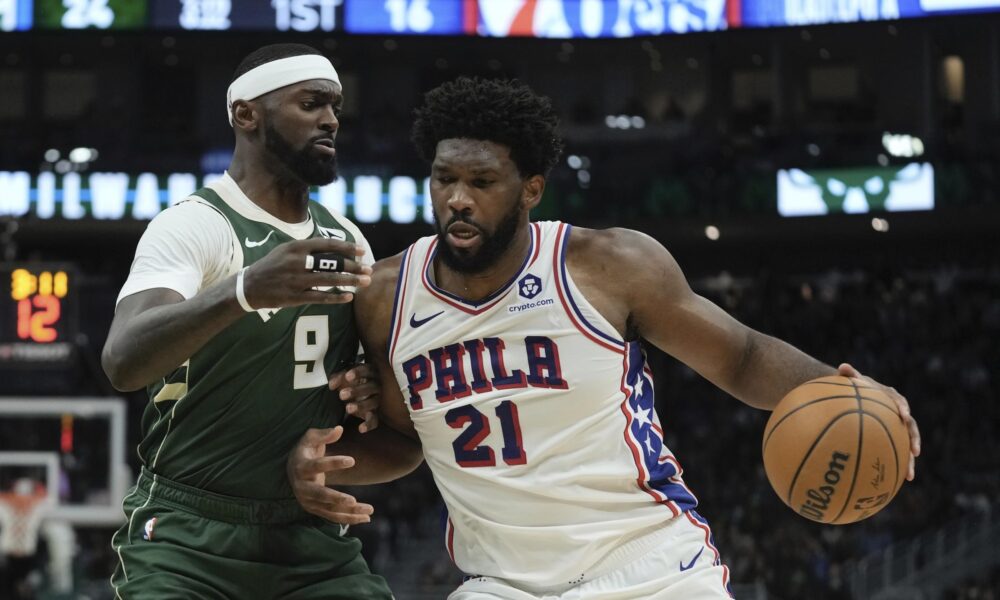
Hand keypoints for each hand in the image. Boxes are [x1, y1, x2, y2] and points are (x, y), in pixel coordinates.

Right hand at [242, 238, 371, 308]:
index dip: (346, 247)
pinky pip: (320, 297)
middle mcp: (297, 262)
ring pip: (329, 280)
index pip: (327, 244)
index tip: (361, 251)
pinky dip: (336, 297)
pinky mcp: (294, 297)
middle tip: (369, 269)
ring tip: (366, 282)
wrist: (249, 287)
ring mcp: (296, 280)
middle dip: (353, 266)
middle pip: (332, 263)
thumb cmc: (272, 266)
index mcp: (296, 247)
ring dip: (350, 281)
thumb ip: (308, 248)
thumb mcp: (286, 250)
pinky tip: (349, 297)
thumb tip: (334, 248)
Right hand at [287, 427, 373, 523]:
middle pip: (319, 495)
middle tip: (353, 501)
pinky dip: (349, 519)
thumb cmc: (306, 449)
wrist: (292, 468)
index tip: (352, 460)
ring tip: (370, 511)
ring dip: (349, 512)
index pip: (317, 466)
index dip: (334, 463)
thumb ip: (324, 434)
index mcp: (301, 467)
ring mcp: (307, 501)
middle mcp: (302, 487)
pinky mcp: (314, 509)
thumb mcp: (311, 437)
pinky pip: (333, 516)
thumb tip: (339, 429)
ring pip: (329, 509)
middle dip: (336, 499)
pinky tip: (366, 518)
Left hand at [329, 363, 380, 432]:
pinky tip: (360, 429)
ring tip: (348, 408)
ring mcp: (376, 400)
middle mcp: (376, 385)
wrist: (356, 393)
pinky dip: (369, 425)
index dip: (358, 373)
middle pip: (371, 387)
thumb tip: (332, 385)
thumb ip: (337, 378)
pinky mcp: (375, 413)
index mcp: (369, 373)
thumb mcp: (343, 377)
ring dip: (361, 406)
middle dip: (357, 391)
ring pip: (373, 403)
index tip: (347, 377)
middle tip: (341, 395)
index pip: (367, 370)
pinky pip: (375, 420)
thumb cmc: (350, 381)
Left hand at [838, 363, 920, 480]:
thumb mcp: (853, 381)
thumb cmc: (854, 388)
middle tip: (915, 451)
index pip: (900, 402)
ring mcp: (896, 428)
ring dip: (909, 460)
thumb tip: (842, 366)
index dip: (904, 409)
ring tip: (909, 476)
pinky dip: (894, 466)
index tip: (904, 415)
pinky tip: (892, 483)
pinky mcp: (891, 439)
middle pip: (910, 428)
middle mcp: (899, 414)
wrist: (858, 395)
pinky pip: (894, 453)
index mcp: (892, 398)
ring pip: (906, 445)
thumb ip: (850, 374)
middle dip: (914, 440)